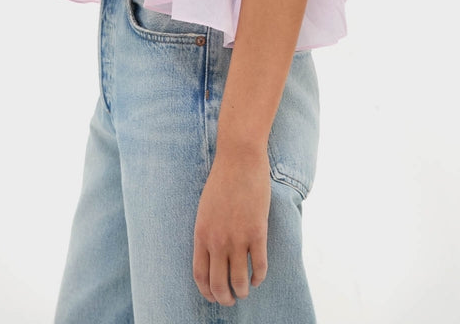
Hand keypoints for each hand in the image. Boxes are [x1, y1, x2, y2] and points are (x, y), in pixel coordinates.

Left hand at [192, 148, 270, 304]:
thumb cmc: (222, 180)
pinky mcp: (257, 232)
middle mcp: (217, 240)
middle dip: (224, 298)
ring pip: (239, 280)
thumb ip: (207, 232)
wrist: (239, 159)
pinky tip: (257, 278)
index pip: (200, 275)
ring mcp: (238, 237)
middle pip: (218, 283)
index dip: (206, 291)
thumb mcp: (205, 208)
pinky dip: (258, 277)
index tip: (213, 296)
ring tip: (244, 292)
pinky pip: (259, 266)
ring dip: (242, 292)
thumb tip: (212, 254)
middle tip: (230, 300)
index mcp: (201, 234)